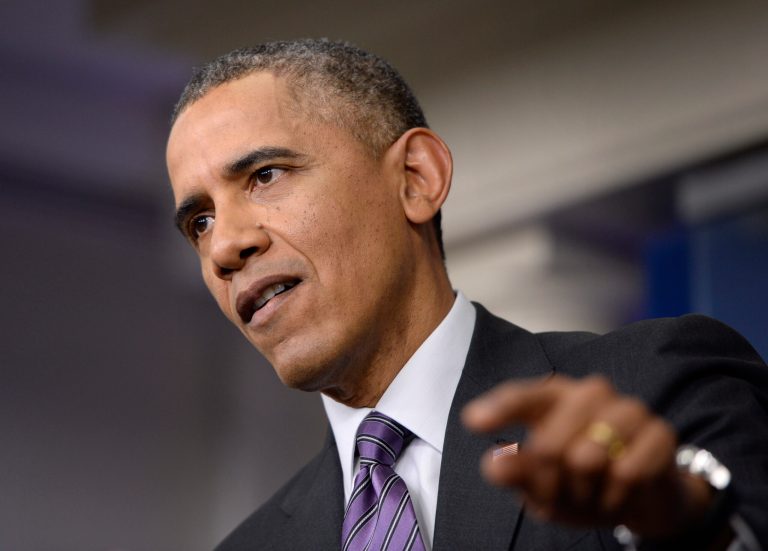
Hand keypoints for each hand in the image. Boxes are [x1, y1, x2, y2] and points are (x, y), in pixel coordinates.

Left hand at [462, 375, 712, 538]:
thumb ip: (517, 472)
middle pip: (549, 443)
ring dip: (585, 492)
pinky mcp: (660, 432)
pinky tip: (622, 493)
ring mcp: (628, 409)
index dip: (499, 409)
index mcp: (554, 397)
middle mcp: (590, 392)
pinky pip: (627, 473)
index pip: (522, 398)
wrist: (644, 501)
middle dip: (549, 482)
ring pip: (588, 458)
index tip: (472, 421)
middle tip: (562, 493)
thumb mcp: (542, 485)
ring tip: (593, 491)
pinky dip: (618, 496)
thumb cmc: (581, 484)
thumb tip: (493, 464)